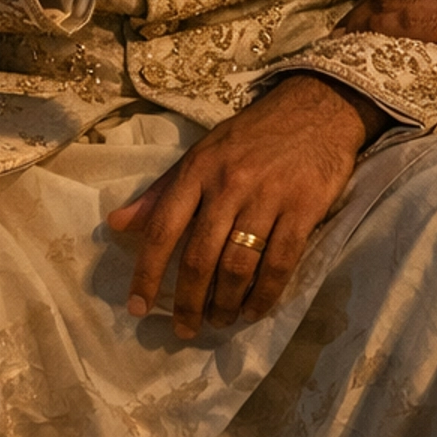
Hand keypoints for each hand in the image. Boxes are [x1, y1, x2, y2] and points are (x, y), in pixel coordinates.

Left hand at [106, 74, 389, 337]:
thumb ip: (163, 192)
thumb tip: (117, 224)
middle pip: (200, 257)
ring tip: (220, 321)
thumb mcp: (203, 152)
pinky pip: (279, 264)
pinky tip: (254, 310)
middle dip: (188, 301)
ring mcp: (268, 197)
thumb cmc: (254, 134)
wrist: (318, 107)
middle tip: (185, 329)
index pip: (163, 228)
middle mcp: (229, 183)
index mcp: (198, 169)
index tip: (137, 307)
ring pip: (237, 267)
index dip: (147, 273)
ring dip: (225, 304)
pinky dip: (264, 295)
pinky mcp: (303, 208)